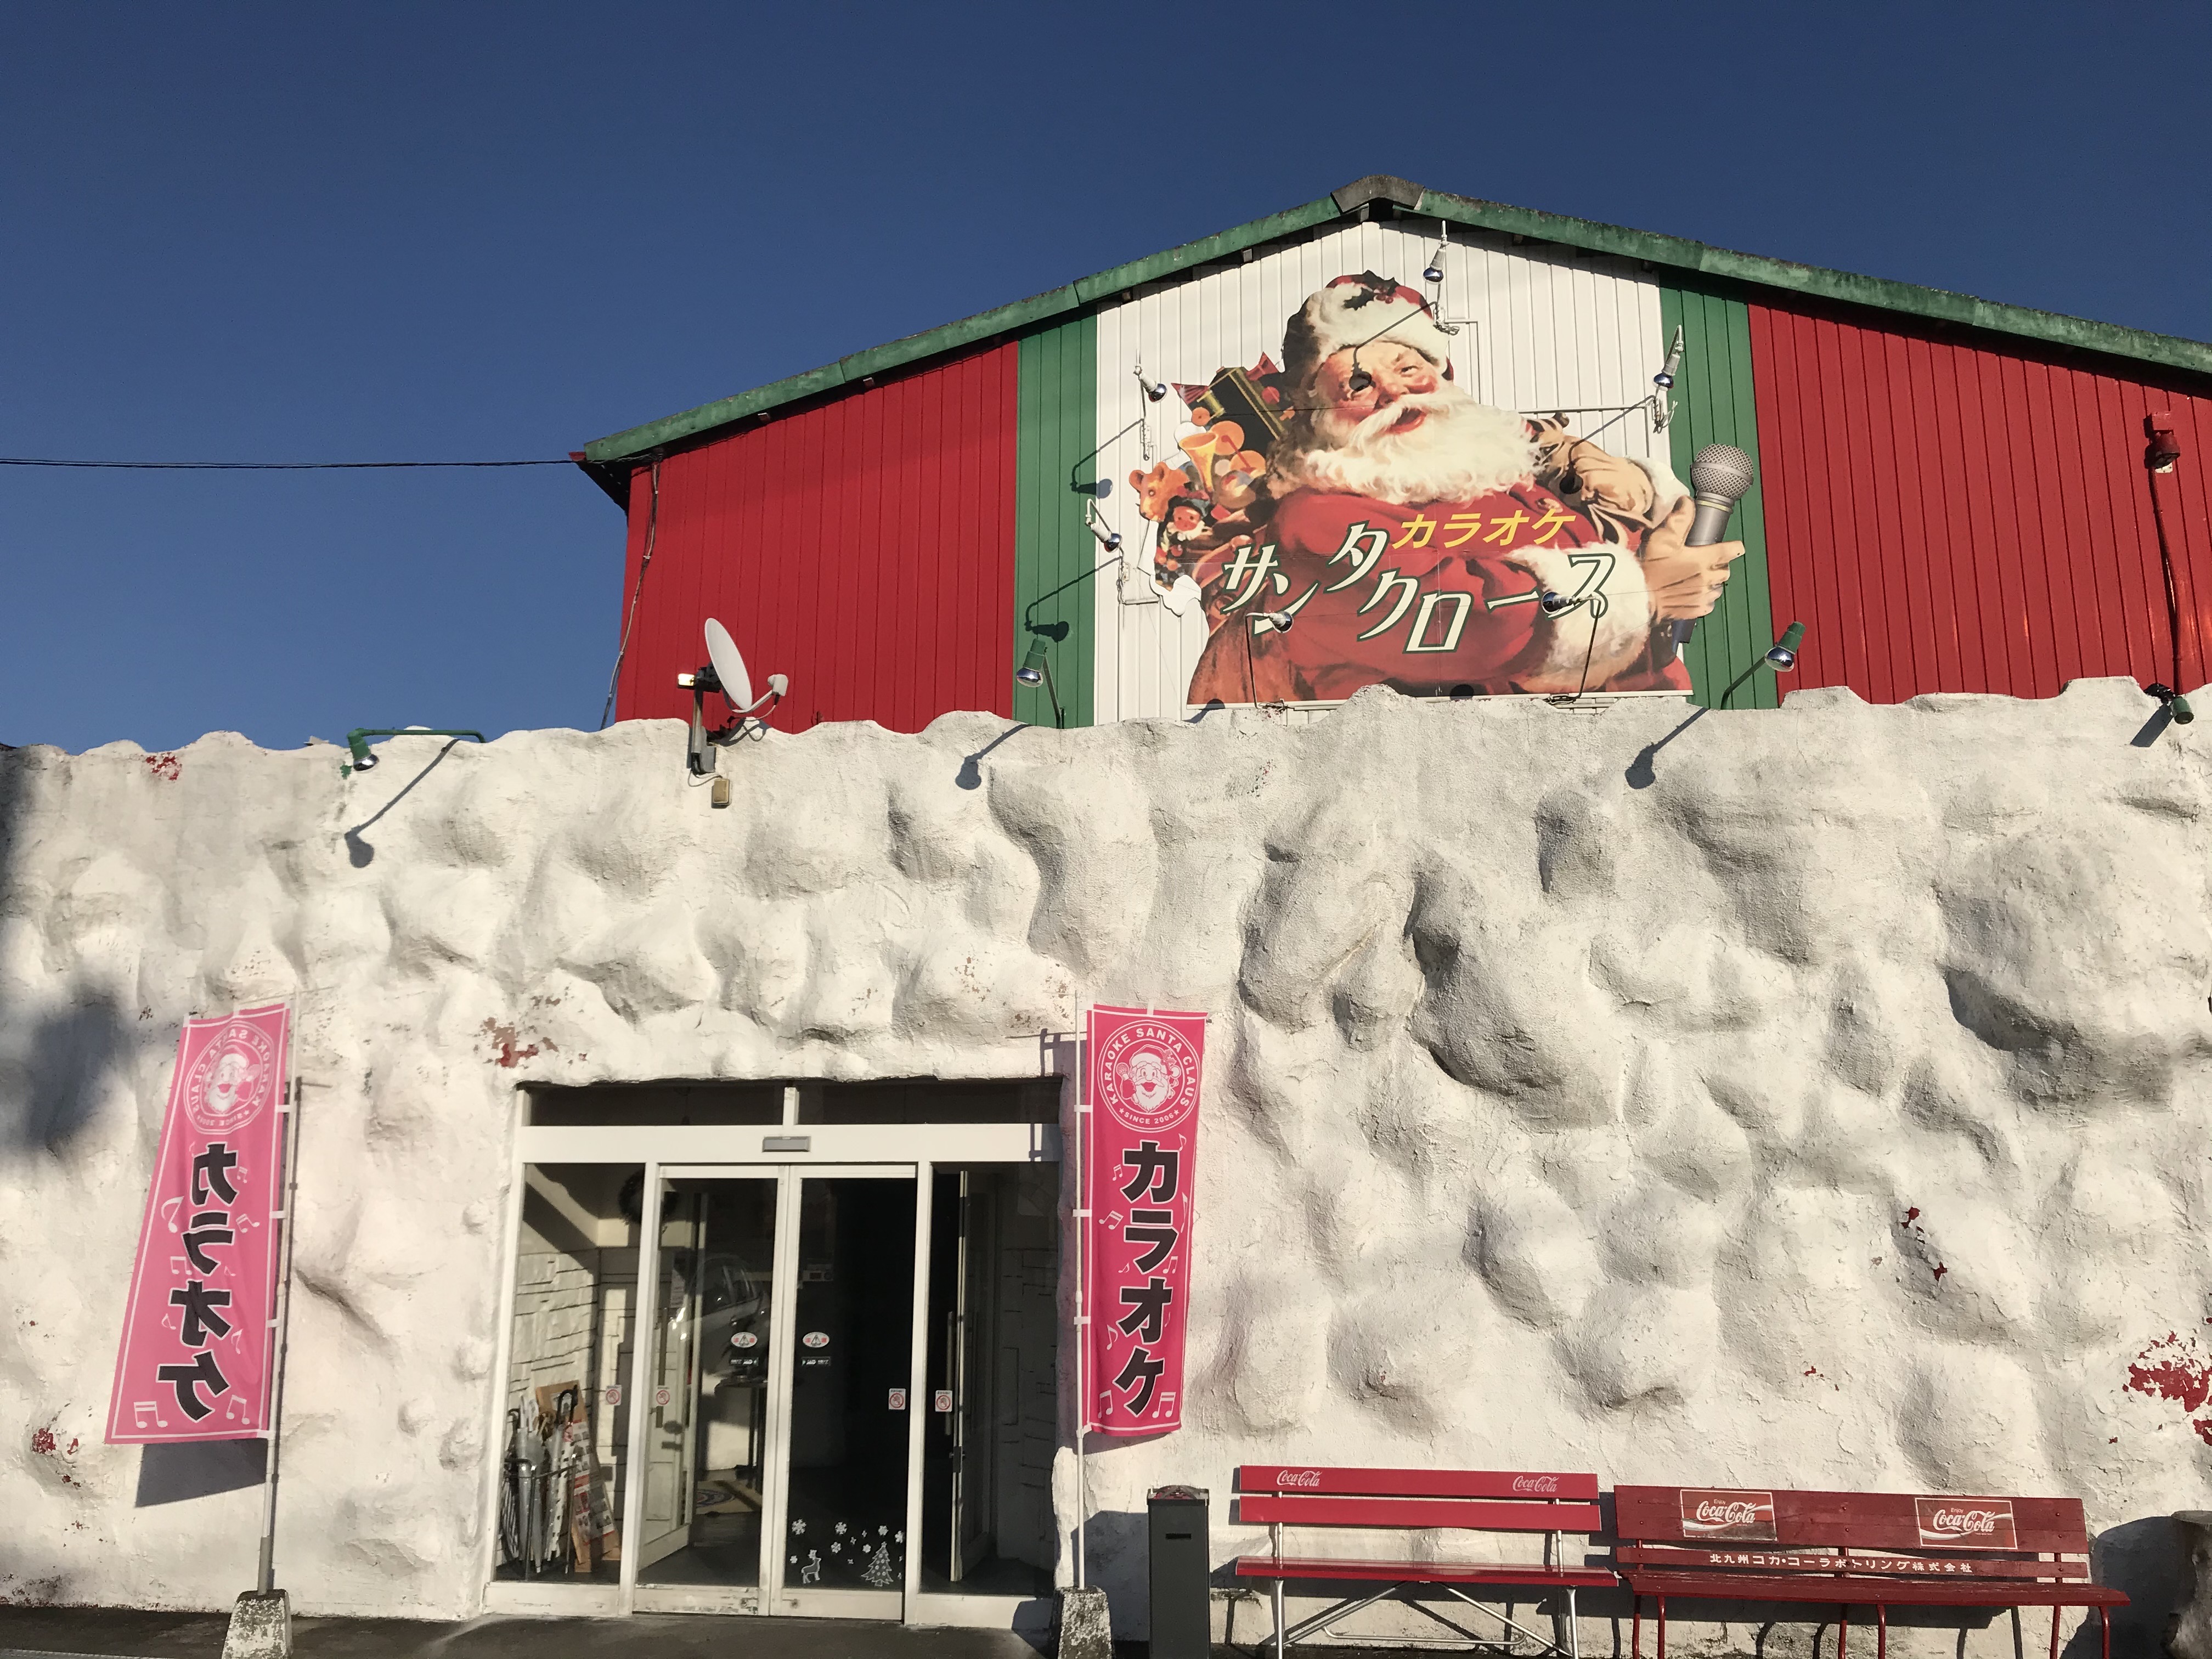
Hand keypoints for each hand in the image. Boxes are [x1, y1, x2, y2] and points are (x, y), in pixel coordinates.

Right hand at [1639, 496, 1744, 620]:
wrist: (1639, 598)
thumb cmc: (1650, 569)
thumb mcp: (1661, 539)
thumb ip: (1678, 519)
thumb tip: (1687, 502)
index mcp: (1703, 559)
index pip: (1731, 551)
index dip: (1734, 547)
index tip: (1733, 546)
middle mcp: (1707, 579)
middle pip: (1726, 571)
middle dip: (1721, 565)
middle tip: (1708, 562)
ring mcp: (1702, 596)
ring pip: (1718, 588)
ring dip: (1712, 583)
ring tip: (1698, 578)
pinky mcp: (1695, 610)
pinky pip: (1708, 604)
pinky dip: (1704, 599)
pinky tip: (1692, 594)